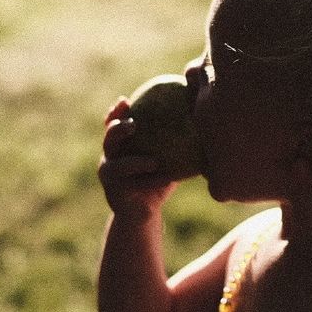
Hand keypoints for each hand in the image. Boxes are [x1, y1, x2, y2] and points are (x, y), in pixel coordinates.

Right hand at [98, 99, 177, 217]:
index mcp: (121, 144)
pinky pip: (130, 186)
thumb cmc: (158, 178)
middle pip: (108, 139)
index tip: (124, 100)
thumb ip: (178, 141)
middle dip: (117, 129)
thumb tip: (203, 120)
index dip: (116, 112)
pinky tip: (165, 178)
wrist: (143, 211)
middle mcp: (110, 157)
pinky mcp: (114, 193)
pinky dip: (148, 182)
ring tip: (152, 161)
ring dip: (133, 162)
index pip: (113, 123)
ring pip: (115, 166)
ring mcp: (109, 176)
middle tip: (133, 124)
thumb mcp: (168, 158)